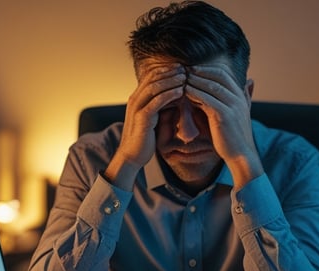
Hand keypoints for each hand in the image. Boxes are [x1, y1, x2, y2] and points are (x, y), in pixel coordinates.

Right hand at [105, 61, 185, 188]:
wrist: (132, 156)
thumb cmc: (144, 138)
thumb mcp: (153, 118)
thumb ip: (161, 106)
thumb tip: (176, 96)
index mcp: (137, 98)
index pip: (151, 76)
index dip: (166, 69)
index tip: (181, 66)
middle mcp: (135, 99)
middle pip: (153, 78)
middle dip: (170, 71)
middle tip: (185, 67)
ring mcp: (137, 107)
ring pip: (155, 87)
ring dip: (171, 80)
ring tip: (185, 76)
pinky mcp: (142, 117)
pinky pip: (157, 101)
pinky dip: (170, 94)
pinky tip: (181, 91)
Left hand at [184, 63, 263, 184]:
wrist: (241, 155)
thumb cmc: (235, 136)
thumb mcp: (239, 113)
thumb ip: (238, 98)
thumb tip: (247, 82)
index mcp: (240, 95)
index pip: (223, 73)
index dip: (207, 69)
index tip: (192, 68)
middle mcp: (238, 97)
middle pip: (217, 76)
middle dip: (199, 72)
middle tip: (184, 70)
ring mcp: (232, 105)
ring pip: (211, 85)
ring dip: (195, 81)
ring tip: (181, 79)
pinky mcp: (224, 115)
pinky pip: (206, 99)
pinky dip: (194, 94)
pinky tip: (184, 93)